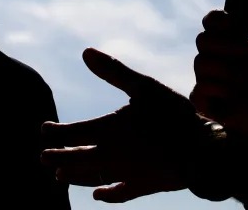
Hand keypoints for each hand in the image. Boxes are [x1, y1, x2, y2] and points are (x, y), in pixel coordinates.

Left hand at [41, 47, 213, 202]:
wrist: (204, 151)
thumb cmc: (174, 114)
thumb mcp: (144, 86)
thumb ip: (113, 71)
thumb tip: (85, 52)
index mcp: (109, 129)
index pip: (73, 133)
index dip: (56, 132)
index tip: (44, 129)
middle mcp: (112, 155)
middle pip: (77, 158)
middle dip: (58, 157)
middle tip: (43, 157)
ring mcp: (126, 173)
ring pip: (93, 177)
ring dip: (75, 176)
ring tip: (60, 177)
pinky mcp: (144, 185)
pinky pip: (119, 193)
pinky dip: (106, 194)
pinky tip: (98, 195)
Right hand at [190, 0, 247, 138]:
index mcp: (237, 46)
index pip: (211, 25)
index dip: (215, 20)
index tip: (230, 22)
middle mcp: (223, 63)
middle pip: (201, 42)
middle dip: (224, 46)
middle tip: (247, 54)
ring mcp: (215, 85)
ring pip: (199, 65)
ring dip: (228, 72)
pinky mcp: (211, 108)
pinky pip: (196, 93)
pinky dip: (214, 93)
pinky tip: (235, 99)